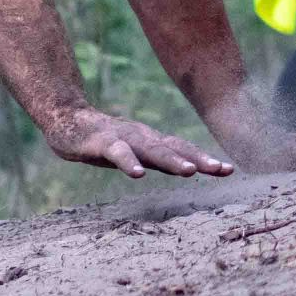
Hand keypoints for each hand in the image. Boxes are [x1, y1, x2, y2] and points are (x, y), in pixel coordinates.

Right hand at [44, 108, 235, 177]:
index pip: (183, 148)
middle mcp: (142, 136)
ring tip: (189, 171)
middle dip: (198, 159)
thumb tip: (192, 168)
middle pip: (174, 148)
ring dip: (170, 159)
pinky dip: (129, 163)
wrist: (65, 120)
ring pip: (150, 149)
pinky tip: (138, 175)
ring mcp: (122, 137)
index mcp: (151, 140)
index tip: (230, 170)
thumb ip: (159, 157)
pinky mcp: (100, 142)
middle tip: (221, 169)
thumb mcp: (136, 149)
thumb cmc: (104, 140)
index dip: (205, 158)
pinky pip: (117, 153)